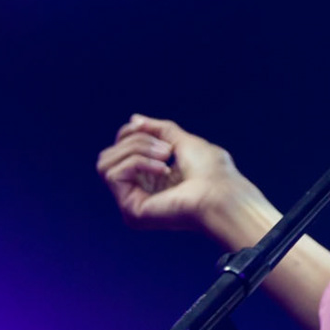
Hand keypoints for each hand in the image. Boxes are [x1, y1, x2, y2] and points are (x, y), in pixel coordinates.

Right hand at [97, 114, 329, 329]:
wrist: (222, 193)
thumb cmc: (212, 171)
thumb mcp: (183, 141)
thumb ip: (159, 130)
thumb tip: (134, 119)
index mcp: (150, 178)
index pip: (120, 149)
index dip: (131, 133)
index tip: (157, 133)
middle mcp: (138, 191)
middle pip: (110, 153)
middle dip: (137, 141)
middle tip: (167, 149)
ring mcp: (132, 202)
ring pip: (106, 162)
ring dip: (137, 150)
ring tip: (166, 157)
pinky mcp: (130, 209)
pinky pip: (113, 173)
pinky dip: (138, 163)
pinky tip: (163, 170)